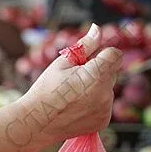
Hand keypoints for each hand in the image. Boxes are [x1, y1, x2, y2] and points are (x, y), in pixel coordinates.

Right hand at [20, 24, 121, 144]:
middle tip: (74, 79)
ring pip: (109, 88)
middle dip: (98, 71)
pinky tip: (76, 106)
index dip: (101, 54)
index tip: (87, 60)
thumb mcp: (62, 63)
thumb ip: (85, 45)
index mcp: (96, 75)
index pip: (115, 54)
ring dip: (97, 87)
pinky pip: (105, 104)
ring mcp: (105, 109)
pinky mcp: (103, 120)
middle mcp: (104, 93)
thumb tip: (97, 28)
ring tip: (73, 95)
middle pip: (112, 71)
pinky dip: (95, 103)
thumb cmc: (45, 90)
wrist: (35, 122)